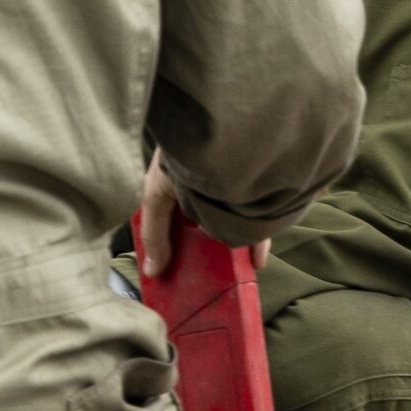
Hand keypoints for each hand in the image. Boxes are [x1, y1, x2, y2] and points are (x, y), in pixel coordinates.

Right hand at [137, 156, 274, 277]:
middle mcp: (203, 189)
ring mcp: (231, 194)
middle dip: (201, 251)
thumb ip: (154, 235)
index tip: (169, 270)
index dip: (167, 244)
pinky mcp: (256, 198)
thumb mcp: (156, 196)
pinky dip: (255, 243)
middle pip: (201, 225)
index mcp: (175, 185)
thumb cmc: (180, 159)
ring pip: (230, 225)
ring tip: (229, 274)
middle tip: (201, 277)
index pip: (170, 220)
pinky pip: (257, 225)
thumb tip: (153, 272)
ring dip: (229, 247)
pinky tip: (255, 260)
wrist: (227, 133)